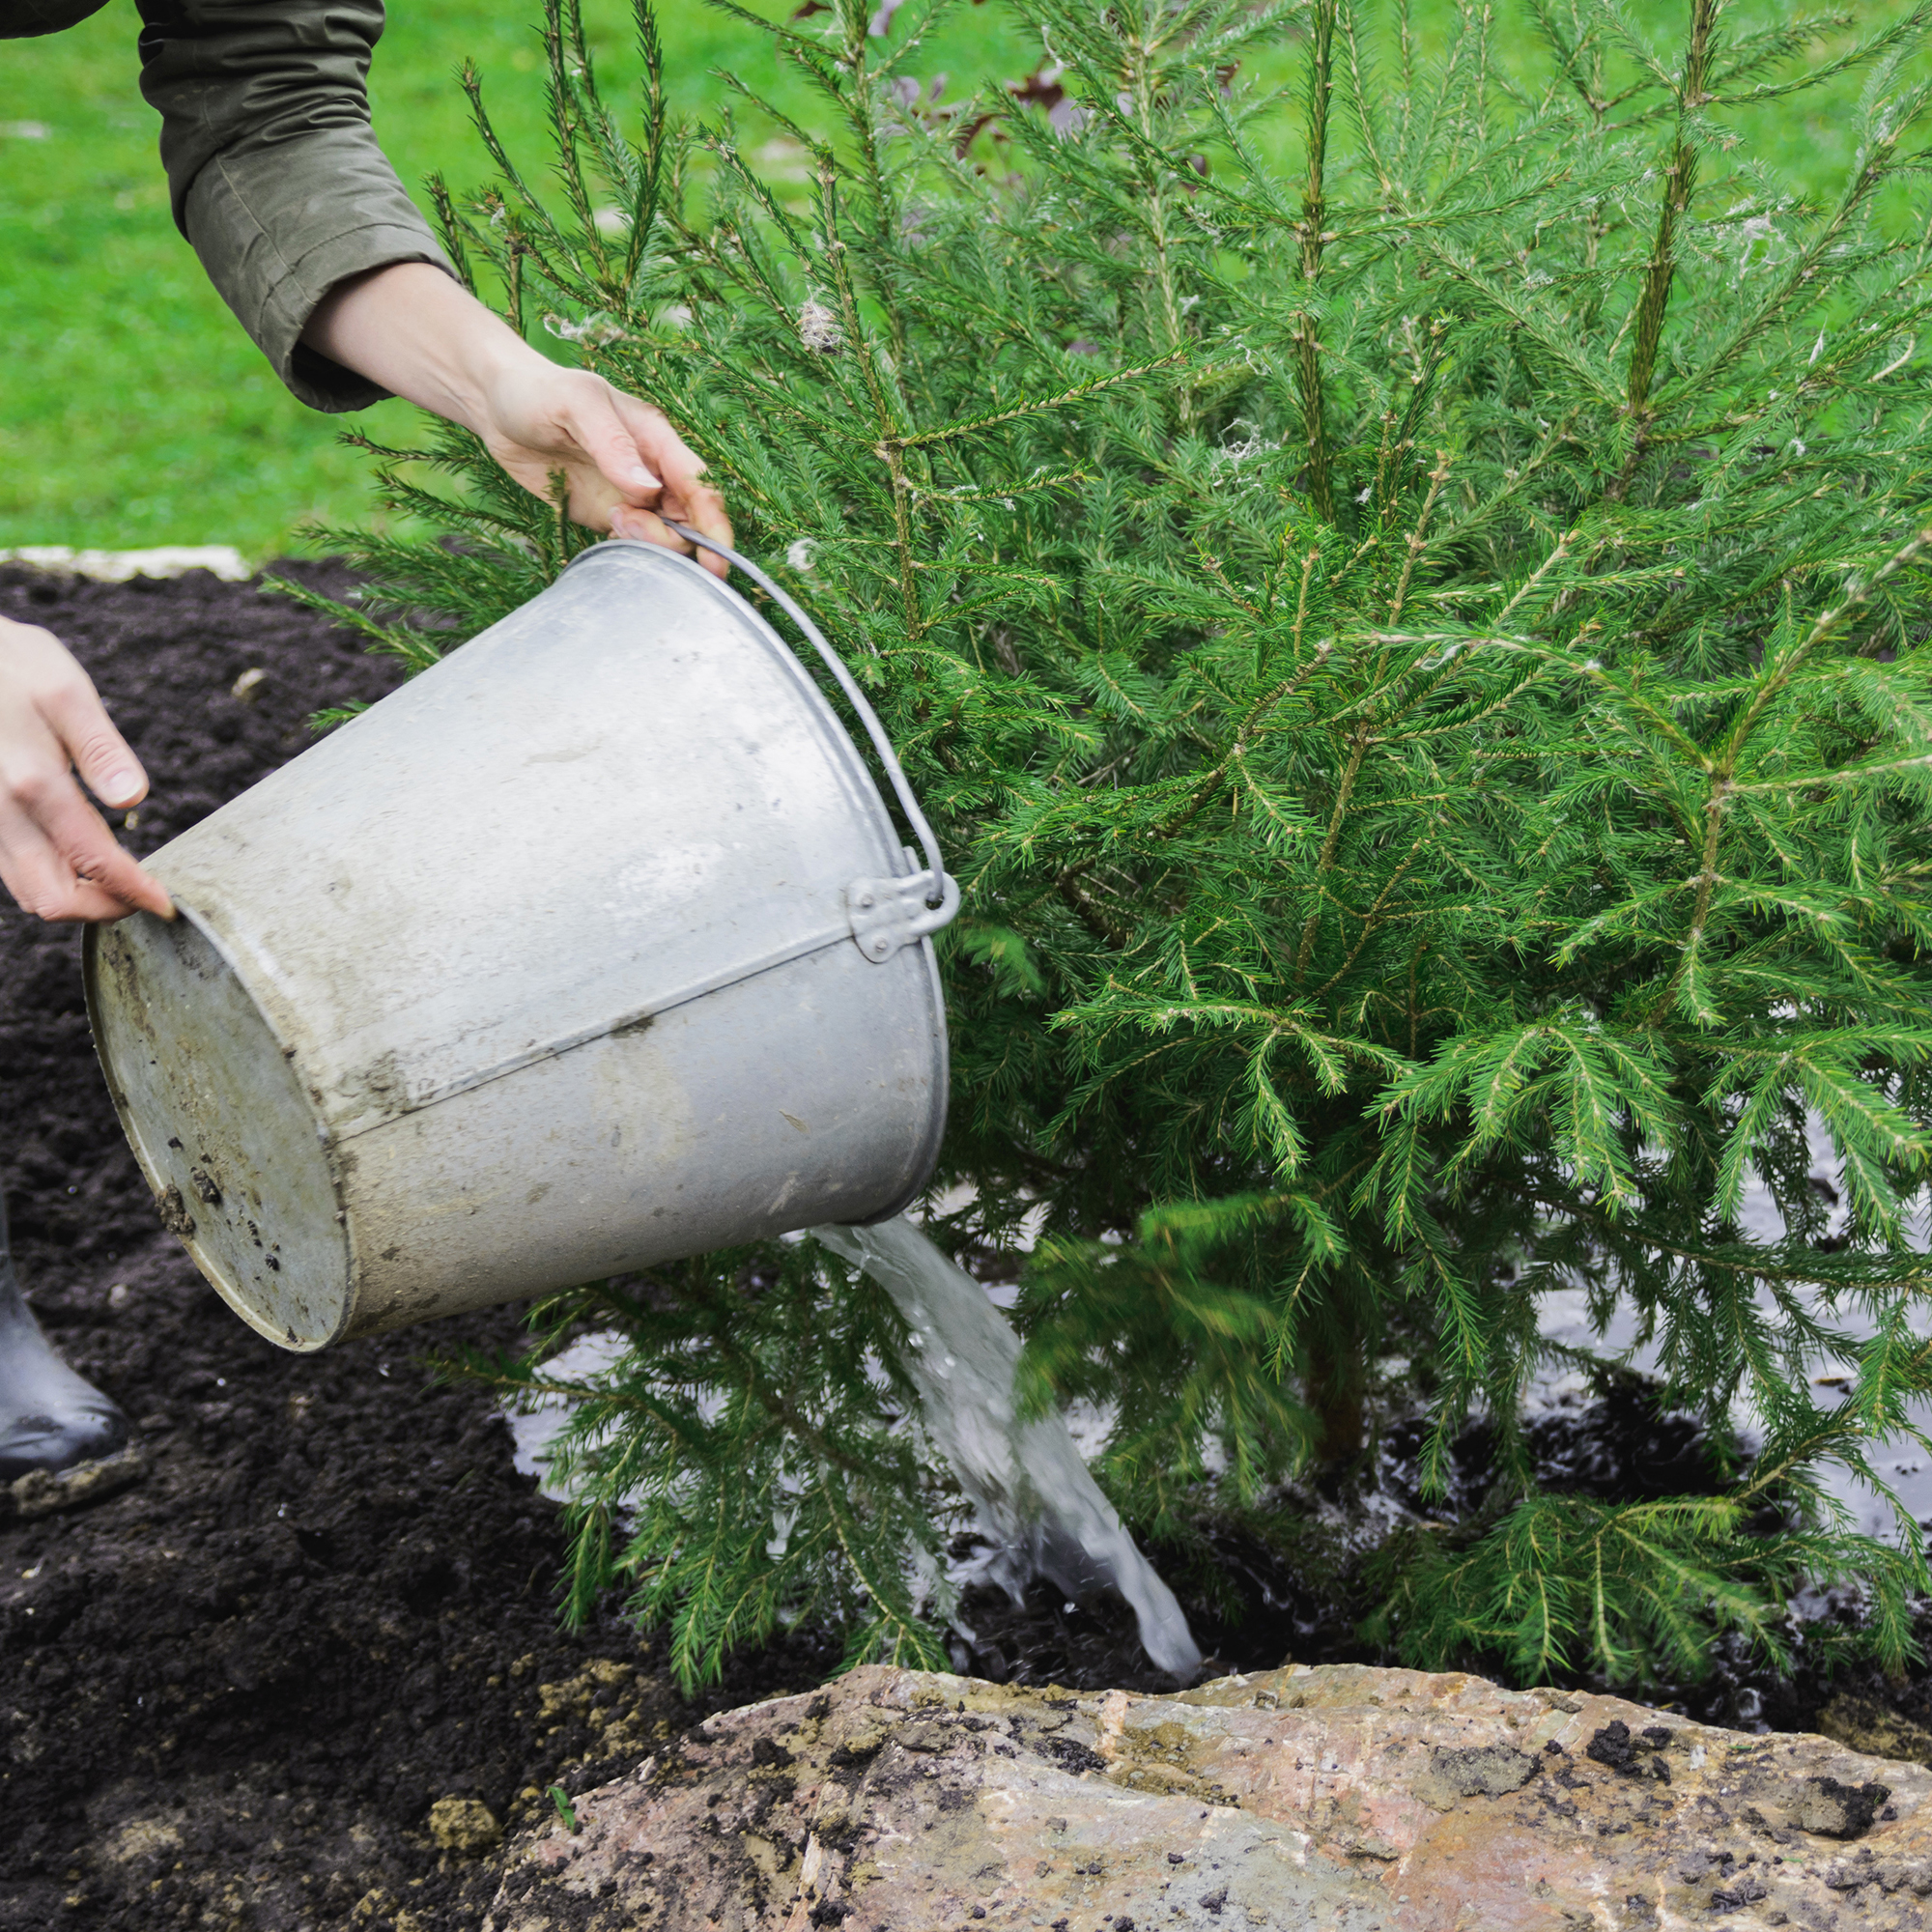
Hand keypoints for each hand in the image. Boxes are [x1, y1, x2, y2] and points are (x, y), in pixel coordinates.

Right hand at [0, 616, 170, 923]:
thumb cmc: (12, 665)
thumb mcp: (66, 691)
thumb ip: (101, 749)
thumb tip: (133, 797)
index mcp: (33, 783)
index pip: (93, 861)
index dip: (134, 891)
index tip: (165, 902)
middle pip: (50, 897)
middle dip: (102, 909)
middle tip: (143, 899)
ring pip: (26, 890)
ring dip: (76, 899)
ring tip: (120, 883)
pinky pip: (11, 869)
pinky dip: (50, 880)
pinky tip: (81, 860)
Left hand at [301, 264, 733, 574]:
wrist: (495, 406)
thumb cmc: (539, 391)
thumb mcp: (577, 404)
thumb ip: (613, 444)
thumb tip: (648, 487)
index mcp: (656, 440)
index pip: (700, 486)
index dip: (714, 525)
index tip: (717, 559)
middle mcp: (652, 471)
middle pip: (690, 520)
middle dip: (679, 540)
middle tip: (633, 528)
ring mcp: (630, 497)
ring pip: (664, 537)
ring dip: (651, 545)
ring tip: (616, 522)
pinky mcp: (606, 517)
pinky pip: (633, 544)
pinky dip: (630, 550)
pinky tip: (609, 530)